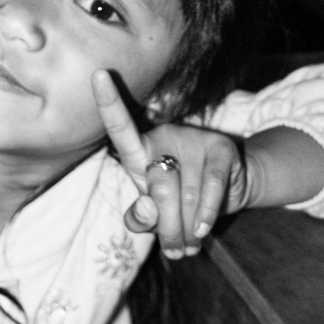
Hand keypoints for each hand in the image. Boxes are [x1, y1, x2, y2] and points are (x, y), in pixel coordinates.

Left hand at [92, 69, 246, 257]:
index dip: (108, 102)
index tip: (96, 73)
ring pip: (186, 194)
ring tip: (188, 245)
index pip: (119, 127)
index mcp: (138, 150)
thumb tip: (148, 211)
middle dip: (167, 227)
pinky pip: (211, 189)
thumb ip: (141, 217)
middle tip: (174, 249)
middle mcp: (163, 137)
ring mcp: (193, 140)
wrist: (227, 192)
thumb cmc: (176, 200)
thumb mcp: (152, 211)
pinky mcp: (221, 149)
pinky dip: (206, 215)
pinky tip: (203, 229)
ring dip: (188, 229)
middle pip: (159, 188)